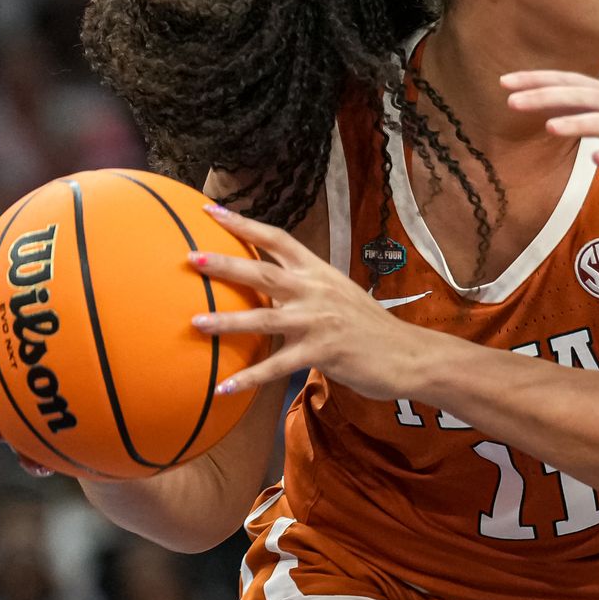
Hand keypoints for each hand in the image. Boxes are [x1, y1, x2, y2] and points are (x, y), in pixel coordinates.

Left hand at [187, 204, 432, 401]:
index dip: (243, 223)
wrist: (407, 353)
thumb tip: (270, 288)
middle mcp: (316, 290)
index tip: (211, 210)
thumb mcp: (339, 295)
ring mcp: (318, 321)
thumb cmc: (370, 327)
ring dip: (227, 321)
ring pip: (264, 317)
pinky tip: (224, 388)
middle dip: (225, 264)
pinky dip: (249, 378)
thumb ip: (306, 288)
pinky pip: (277, 366)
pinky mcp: (322, 351)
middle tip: (191, 257)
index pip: (278, 239)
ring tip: (195, 322)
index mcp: (319, 272)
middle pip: (263, 271)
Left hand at [502, 71, 598, 194]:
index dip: (537, 81)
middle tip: (510, 99)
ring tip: (549, 127)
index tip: (504, 81)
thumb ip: (594, 113)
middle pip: (581, 97)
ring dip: (577, 124)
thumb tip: (557, 112)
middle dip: (545, 97)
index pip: (570, 83)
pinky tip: (597, 161)